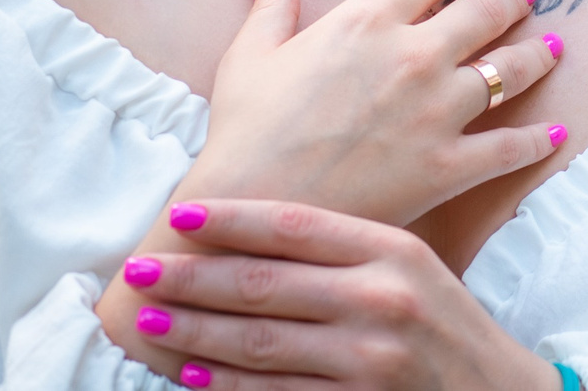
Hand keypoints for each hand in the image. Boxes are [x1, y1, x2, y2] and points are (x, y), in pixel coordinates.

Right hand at [99, 0, 564, 355]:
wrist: (252, 208)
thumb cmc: (244, 133)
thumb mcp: (249, 58)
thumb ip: (272, 8)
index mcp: (368, 19)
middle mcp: (415, 54)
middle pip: (487, 12)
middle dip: (511, 0)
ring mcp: (439, 110)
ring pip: (511, 70)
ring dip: (538, 56)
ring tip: (553, 48)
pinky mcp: (449, 165)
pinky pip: (510, 146)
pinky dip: (537, 140)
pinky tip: (554, 133)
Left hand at [105, 198, 555, 388]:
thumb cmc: (446, 325)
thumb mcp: (415, 271)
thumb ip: (348, 252)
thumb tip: (254, 238)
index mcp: (396, 251)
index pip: (297, 226)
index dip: (233, 219)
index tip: (182, 214)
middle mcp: (383, 299)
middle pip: (265, 283)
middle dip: (193, 278)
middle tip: (142, 272)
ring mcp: (369, 358)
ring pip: (258, 342)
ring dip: (195, 333)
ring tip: (152, 323)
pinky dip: (226, 384)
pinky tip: (194, 374)